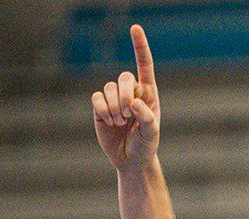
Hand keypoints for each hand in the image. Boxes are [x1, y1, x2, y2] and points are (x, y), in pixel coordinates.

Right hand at [93, 25, 160, 169]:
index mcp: (148, 93)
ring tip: (120, 122)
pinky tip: (109, 121)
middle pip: (124, 77)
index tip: (134, 27)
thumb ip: (146, 117)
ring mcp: (114, 99)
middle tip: (128, 113)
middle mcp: (131, 92)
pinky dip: (103, 109)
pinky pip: (97, 98)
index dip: (139, 46)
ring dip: (115, 106)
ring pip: (109, 88)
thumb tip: (134, 103)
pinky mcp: (100, 107)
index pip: (144, 64)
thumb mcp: (151, 133)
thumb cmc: (146, 144)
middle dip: (125, 94)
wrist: (131, 160)